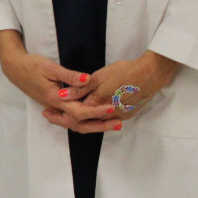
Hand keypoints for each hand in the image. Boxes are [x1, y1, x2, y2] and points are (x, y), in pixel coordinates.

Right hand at [0, 29, 112, 131]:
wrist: (14, 68)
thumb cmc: (31, 65)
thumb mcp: (50, 67)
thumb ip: (70, 75)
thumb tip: (88, 80)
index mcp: (55, 99)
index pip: (79, 111)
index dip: (96, 111)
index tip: (112, 108)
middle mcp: (56, 107)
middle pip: (79, 124)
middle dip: (100, 125)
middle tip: (119, 124)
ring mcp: (55, 107)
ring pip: (75, 123)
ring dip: (94, 124)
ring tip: (111, 122)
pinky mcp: (55, 104)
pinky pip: (71, 117)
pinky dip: (85, 119)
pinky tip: (95, 117)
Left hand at [57, 51, 179, 133]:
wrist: (150, 75)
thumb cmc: (124, 72)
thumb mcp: (99, 77)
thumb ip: (80, 88)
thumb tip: (61, 96)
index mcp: (98, 105)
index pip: (75, 116)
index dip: (60, 115)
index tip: (47, 112)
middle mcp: (108, 115)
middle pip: (83, 124)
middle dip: (65, 120)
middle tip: (50, 115)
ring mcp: (119, 116)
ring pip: (94, 123)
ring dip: (79, 119)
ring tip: (64, 112)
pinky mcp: (127, 114)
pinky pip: (105, 119)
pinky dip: (93, 117)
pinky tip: (87, 110)